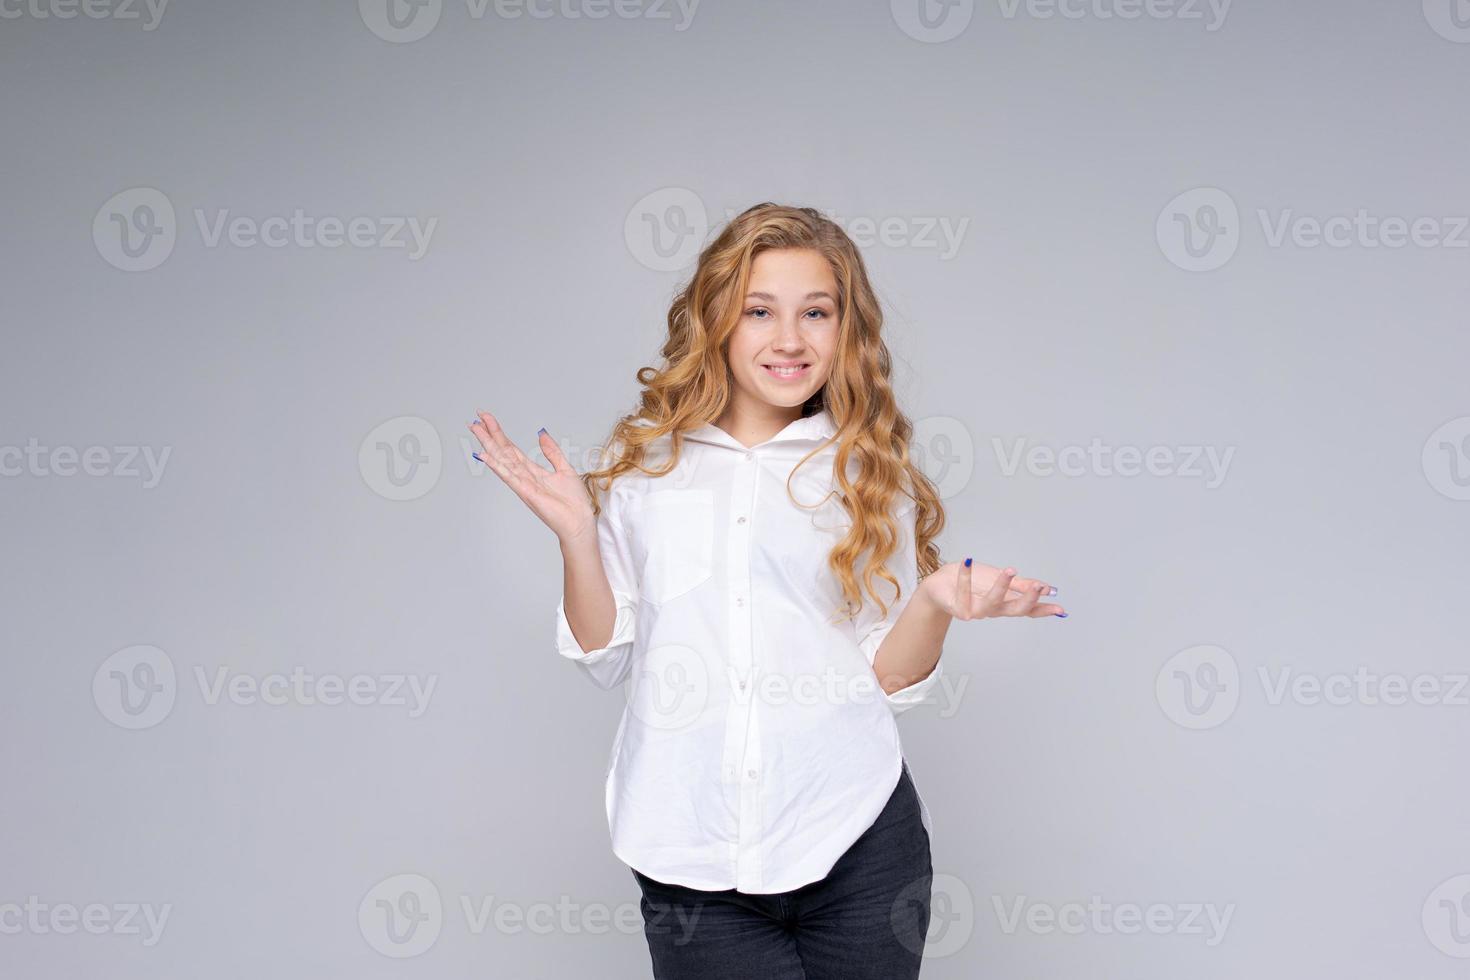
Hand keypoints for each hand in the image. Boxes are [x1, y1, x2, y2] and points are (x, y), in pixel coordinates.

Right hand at [468, 410, 594, 543]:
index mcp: (533, 471)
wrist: (579, 522)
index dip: (500, 433)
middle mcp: (524, 477)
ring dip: (488, 444)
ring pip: (502, 459)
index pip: (511, 449)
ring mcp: (522, 484)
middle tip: (476, 418)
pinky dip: (496, 465)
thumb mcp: (564, 468)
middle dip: (489, 434)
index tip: (488, 419)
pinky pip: (509, 476)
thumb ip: (552, 451)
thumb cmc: (573, 502)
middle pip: (503, 451)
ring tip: (476, 428)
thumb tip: (542, 434)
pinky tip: (484, 455)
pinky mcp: (526, 492)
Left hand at [918, 560, 1064, 620]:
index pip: (1028, 609)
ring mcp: (975, 610)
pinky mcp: (956, 607)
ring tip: (1010, 570)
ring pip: (991, 603)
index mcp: (1005, 604)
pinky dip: (965, 577)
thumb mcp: (1001, 579)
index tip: (1061, 609)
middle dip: (1027, 599)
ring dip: (1001, 587)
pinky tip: (968, 561)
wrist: (941, 584)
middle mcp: (992, 610)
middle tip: (1039, 588)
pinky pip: (963, 593)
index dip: (1044, 610)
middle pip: (1014, 609)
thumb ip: (1022, 585)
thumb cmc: (973, 581)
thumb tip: (1048, 588)